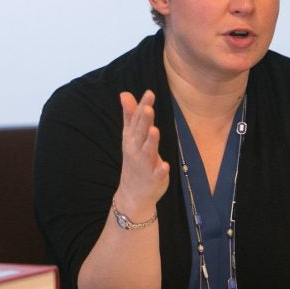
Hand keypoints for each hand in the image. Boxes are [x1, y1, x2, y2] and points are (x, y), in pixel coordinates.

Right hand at [116, 90, 169, 216]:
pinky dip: (160, 170)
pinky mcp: (153, 179)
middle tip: (149, 108)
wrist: (132, 194)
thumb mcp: (130, 138)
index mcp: (131, 138)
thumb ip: (130, 115)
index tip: (150, 93)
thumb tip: (124, 94)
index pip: (137, 120)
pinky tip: (165, 165)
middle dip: (144, 121)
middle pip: (141, 133)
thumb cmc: (134, 160)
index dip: (143, 107)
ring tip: (155, 130)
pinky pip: (157, 174)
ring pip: (148, 152)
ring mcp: (144, 165)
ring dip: (151, 142)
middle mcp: (136, 150)